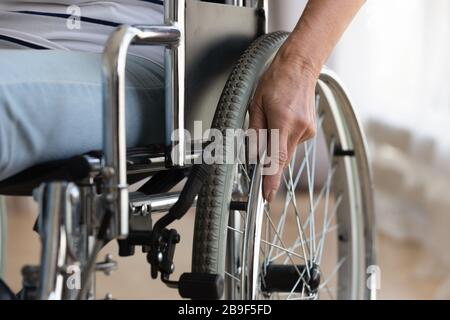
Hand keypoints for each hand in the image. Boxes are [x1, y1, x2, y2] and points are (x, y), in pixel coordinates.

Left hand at [249, 47, 318, 201]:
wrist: (300, 67)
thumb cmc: (276, 81)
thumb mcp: (256, 104)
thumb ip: (254, 131)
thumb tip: (253, 153)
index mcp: (283, 121)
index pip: (277, 157)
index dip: (271, 179)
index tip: (267, 195)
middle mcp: (299, 128)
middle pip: (281, 157)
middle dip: (269, 160)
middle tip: (260, 150)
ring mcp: (307, 130)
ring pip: (286, 150)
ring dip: (276, 145)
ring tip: (273, 120)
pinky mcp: (310, 130)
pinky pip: (292, 143)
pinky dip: (284, 138)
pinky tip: (282, 121)